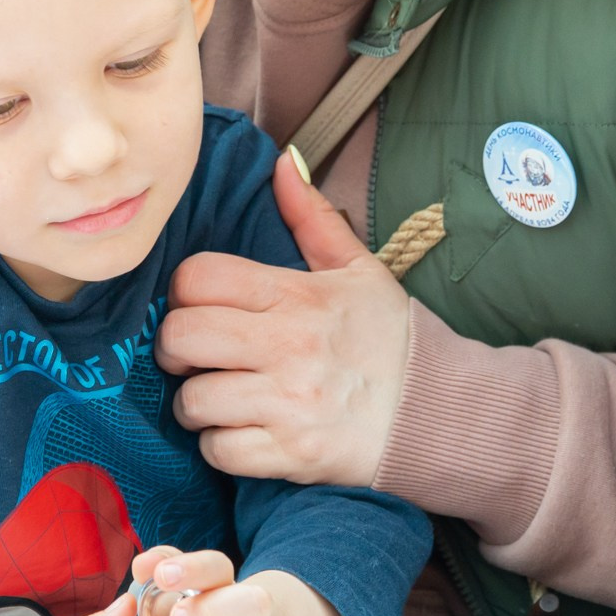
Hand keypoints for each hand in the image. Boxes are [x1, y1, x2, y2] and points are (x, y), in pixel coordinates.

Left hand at [156, 151, 411, 485]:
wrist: (437, 410)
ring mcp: (288, 403)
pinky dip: (224, 445)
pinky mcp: (291, 454)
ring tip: (226, 397)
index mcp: (296, 295)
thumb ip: (310, 216)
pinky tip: (247, 431)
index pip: (198, 278)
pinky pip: (219, 450)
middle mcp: (288, 346)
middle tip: (199, 355)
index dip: (188, 292)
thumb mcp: (357, 268)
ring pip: (192, 401)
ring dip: (199, 403)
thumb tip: (280, 162)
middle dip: (178, 348)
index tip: (204, 307)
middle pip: (181, 337)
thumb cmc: (387, 337)